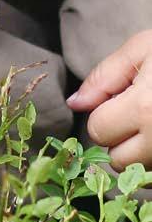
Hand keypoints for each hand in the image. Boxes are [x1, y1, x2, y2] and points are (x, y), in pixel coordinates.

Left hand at [67, 29, 151, 170]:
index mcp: (147, 109)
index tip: (122, 100)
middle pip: (118, 159)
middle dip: (122, 138)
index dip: (105, 114)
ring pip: (142, 172)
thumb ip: (105, 76)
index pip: (98, 130)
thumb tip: (76, 104)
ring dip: (144, 152)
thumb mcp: (145, 48)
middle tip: (142, 112)